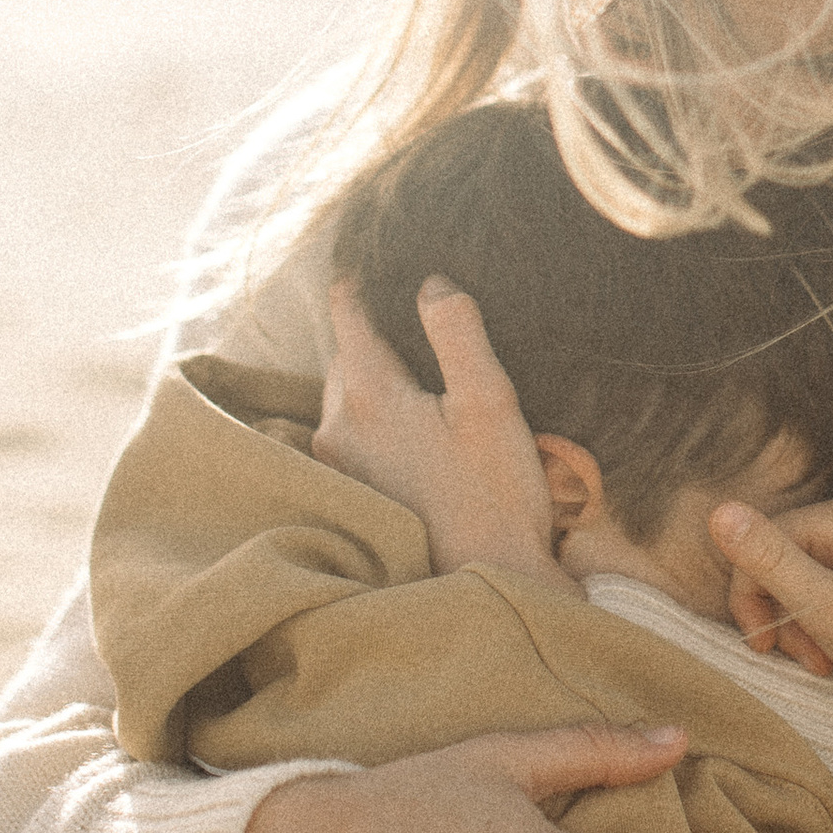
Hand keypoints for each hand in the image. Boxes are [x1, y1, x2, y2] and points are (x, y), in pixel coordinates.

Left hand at [313, 278, 559, 581]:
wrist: (488, 576)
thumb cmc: (494, 492)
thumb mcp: (488, 401)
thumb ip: (457, 333)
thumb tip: (431, 283)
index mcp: (368, 393)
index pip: (348, 308)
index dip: (368, 275)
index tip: (390, 255)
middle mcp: (338, 424)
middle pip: (346, 350)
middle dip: (378, 328)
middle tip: (420, 314)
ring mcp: (338, 460)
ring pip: (348, 390)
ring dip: (378, 374)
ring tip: (425, 370)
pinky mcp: (351, 487)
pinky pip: (353, 428)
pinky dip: (377, 411)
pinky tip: (417, 421)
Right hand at [710, 498, 832, 762]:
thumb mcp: (822, 605)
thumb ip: (768, 560)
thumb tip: (718, 510)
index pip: (768, 538)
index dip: (751, 592)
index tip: (760, 643)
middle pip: (785, 559)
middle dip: (782, 614)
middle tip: (801, 657)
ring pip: (803, 580)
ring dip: (799, 628)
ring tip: (821, 662)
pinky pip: (828, 592)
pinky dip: (821, 627)